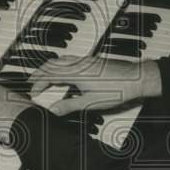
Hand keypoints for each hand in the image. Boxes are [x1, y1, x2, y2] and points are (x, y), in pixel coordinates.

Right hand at [28, 54, 160, 116]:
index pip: (49, 75)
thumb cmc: (117, 89)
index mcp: (75, 73)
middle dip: (39, 73)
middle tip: (33, 83)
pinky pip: (69, 60)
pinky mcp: (92, 61)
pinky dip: (60, 66)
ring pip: (60, 60)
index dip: (38, 83)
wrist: (136, 77)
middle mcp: (78, 63)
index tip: (33, 92)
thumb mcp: (91, 102)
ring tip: (45, 78)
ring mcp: (86, 60)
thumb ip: (69, 105)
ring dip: (49, 68)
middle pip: (51, 64)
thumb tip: (53, 109)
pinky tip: (64, 74)